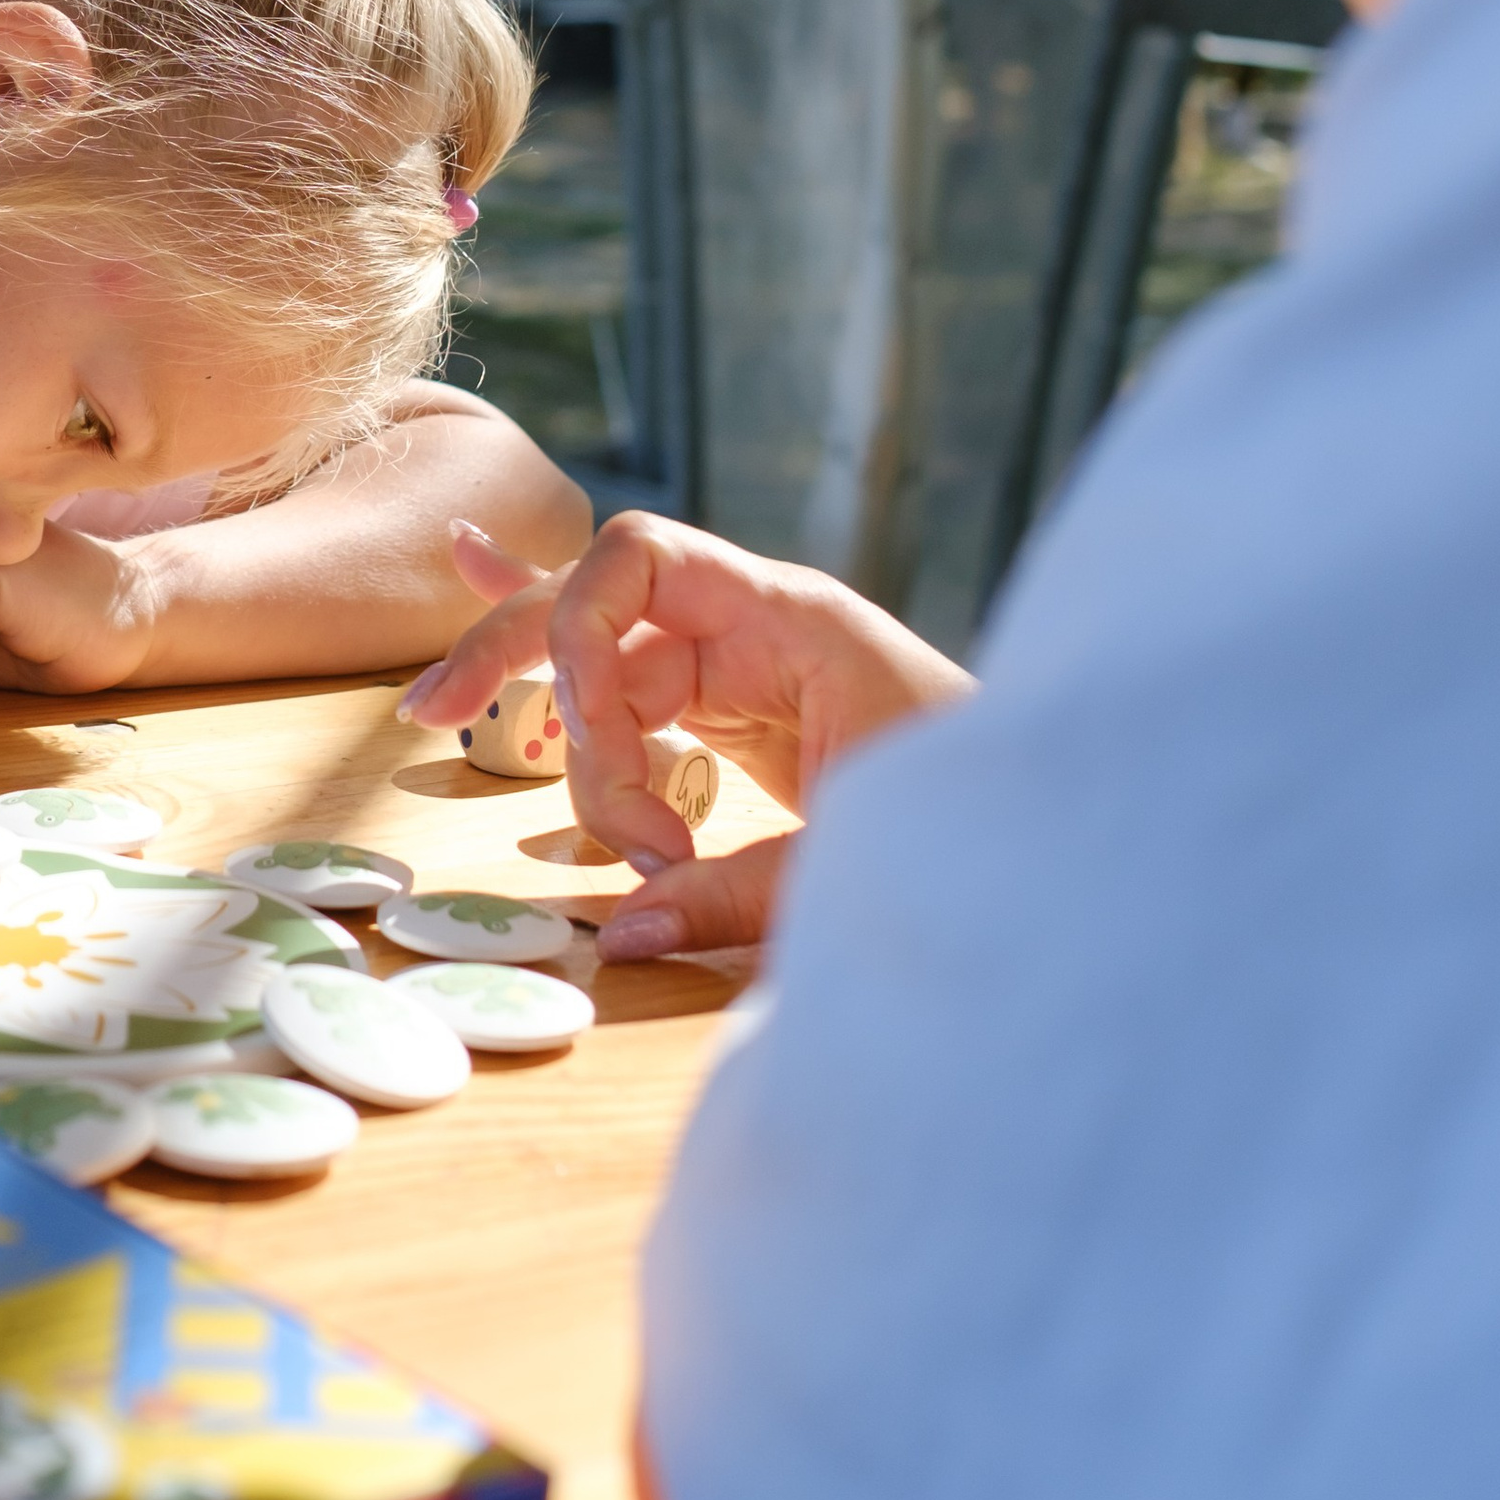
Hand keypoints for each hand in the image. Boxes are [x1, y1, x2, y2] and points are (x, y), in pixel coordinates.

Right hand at [401, 513, 970, 958]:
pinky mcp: (739, 712)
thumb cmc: (983, 825)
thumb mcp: (858, 864)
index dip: (584, 647)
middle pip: (600, 598)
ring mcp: (746, 664)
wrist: (1060, 835)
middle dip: (514, 650)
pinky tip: (477, 569)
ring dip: (555, 712)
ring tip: (493, 748)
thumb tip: (616, 937)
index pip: (641, 562)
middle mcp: (758, 624)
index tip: (605, 766)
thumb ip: (736, 898)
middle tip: (439, 717)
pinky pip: (636, 675)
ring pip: (608, 659)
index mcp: (794, 619)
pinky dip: (562, 646)